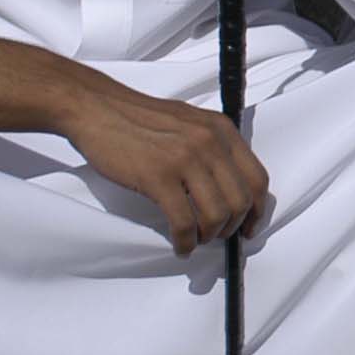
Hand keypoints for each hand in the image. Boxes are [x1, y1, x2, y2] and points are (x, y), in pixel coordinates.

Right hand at [61, 78, 270, 255]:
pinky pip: (184, 222)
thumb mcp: (190, 123)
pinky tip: (179, 245)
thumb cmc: (139, 119)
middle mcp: (210, 142)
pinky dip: (185, 242)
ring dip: (208, 236)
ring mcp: (185, 158)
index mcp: (221, 129)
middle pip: (241, 201)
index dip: (257, 210)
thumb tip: (229, 189)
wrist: (97, 108)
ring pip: (216, 215)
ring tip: (195, 239)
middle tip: (217, 237)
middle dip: (232, 227)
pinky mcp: (158, 176)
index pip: (258, 178)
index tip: (249, 227)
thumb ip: (213, 147)